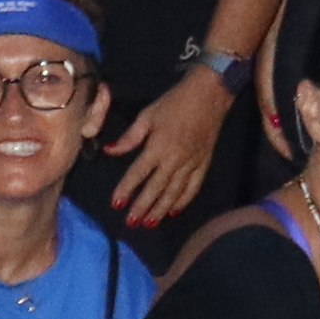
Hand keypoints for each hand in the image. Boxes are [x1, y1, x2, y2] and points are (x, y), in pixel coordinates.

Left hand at [105, 67, 236, 233]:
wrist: (210, 94)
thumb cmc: (174, 102)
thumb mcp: (148, 115)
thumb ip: (129, 137)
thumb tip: (109, 151)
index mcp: (158, 145)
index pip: (138, 173)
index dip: (126, 189)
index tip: (116, 204)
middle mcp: (175, 158)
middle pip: (156, 188)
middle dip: (143, 207)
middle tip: (131, 223)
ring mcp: (192, 163)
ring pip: (175, 192)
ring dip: (161, 209)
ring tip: (149, 223)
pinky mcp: (204, 163)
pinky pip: (193, 187)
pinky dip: (184, 200)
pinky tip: (174, 211)